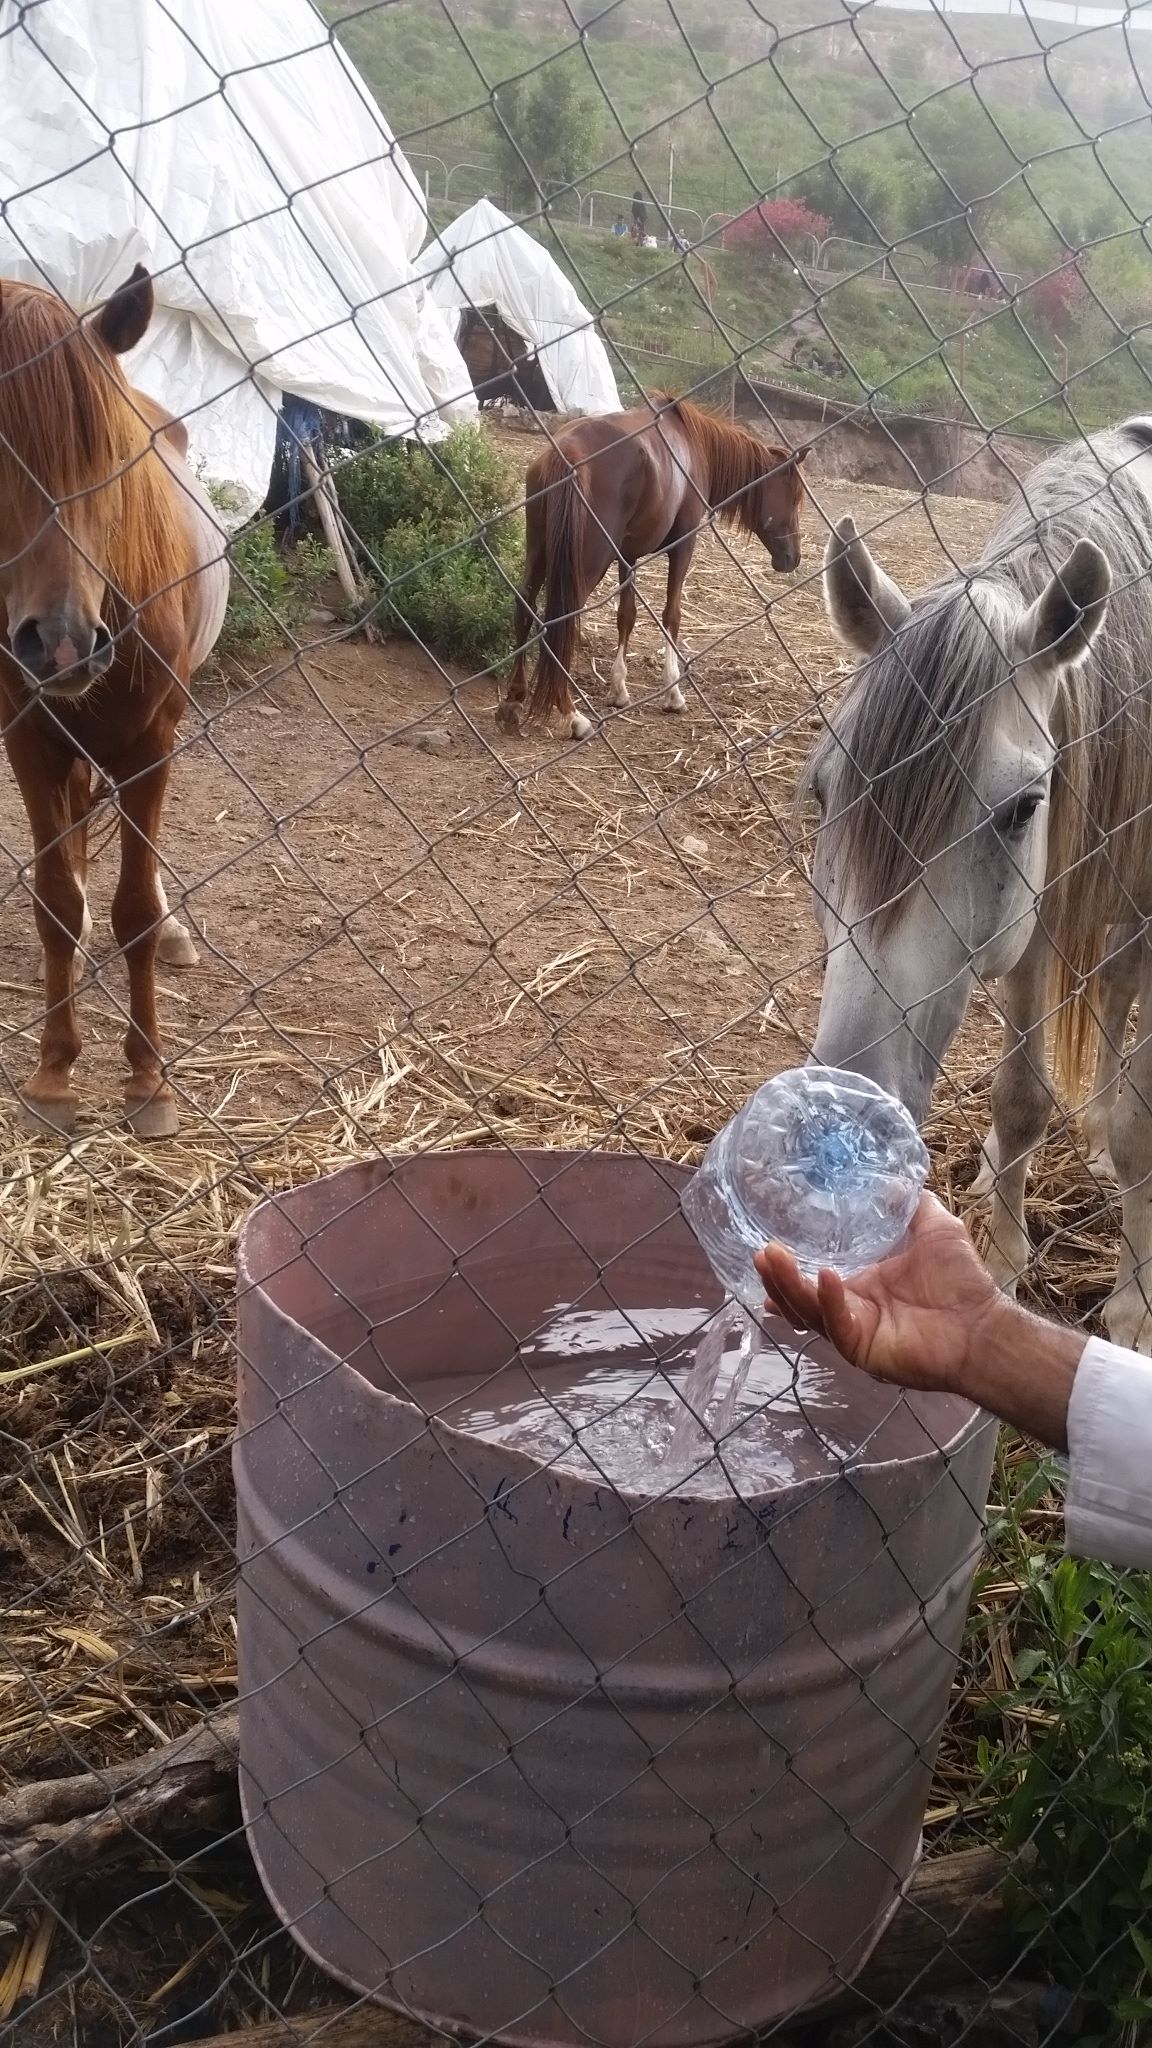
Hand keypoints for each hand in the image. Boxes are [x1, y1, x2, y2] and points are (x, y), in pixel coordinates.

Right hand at [753, 1192, 1002, 1397]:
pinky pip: (838, 1325)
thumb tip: (891, 1177)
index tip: (768, 1245)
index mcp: (861, 1286)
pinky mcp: (864, 1349)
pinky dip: (830, 1301)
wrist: (983, 1324)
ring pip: (808, 1312)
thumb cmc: (961, 1281)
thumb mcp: (935, 1228)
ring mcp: (855, 1331)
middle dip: (777, 1276)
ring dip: (787, 1286)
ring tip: (771, 1258)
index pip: (813, 1279)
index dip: (789, 1268)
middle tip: (760, 1252)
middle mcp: (852, 1309)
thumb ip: (911, 1205)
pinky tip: (825, 1277)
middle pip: (800, 1297)